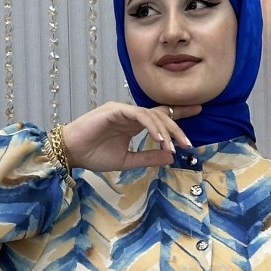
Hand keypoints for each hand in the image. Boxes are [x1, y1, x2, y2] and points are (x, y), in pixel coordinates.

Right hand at [59, 100, 200, 171]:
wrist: (72, 153)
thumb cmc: (94, 155)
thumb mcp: (127, 161)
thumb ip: (148, 157)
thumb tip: (171, 156)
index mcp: (133, 124)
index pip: (160, 117)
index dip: (179, 115)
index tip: (198, 112)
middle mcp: (130, 114)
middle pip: (160, 115)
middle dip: (178, 126)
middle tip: (191, 142)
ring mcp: (123, 110)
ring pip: (152, 115)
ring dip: (166, 131)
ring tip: (176, 146)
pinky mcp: (115, 110)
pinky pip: (139, 115)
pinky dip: (151, 126)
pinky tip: (160, 138)